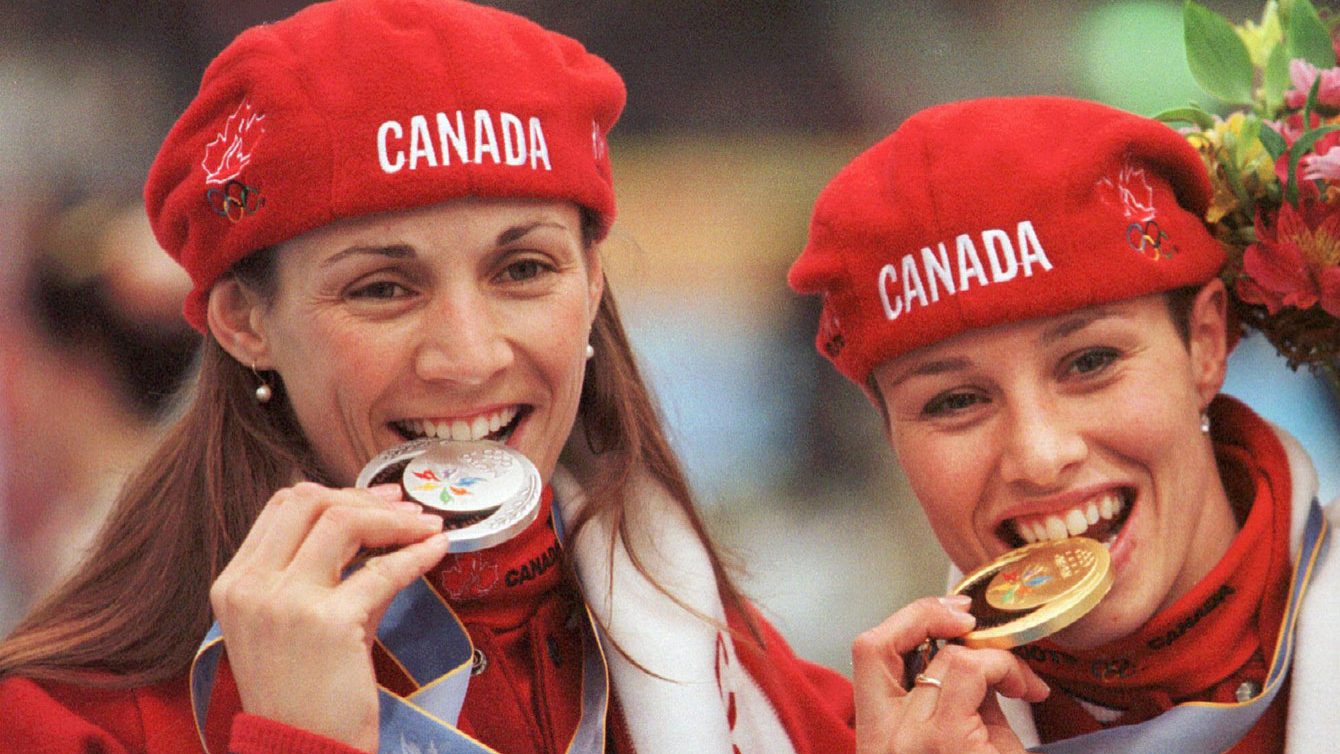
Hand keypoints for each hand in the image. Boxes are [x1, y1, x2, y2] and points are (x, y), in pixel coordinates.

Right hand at [210, 482, 450, 751]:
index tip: (378, 498)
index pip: (282, 507)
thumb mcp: (305, 623)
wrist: (303, 753)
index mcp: (235, 583)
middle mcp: (250, 586)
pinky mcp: (326, 622)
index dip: (337, 492)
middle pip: (310, 502)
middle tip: (408, 508)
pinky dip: (417, 554)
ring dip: (396, 519)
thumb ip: (334, 573)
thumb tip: (386, 526)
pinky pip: (382, 570)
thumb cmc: (307, 694)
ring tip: (428, 527)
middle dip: (366, 498)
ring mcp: (284, 602)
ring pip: (343, 521)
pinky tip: (438, 549)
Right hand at [852, 595, 1049, 753]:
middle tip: (967, 618)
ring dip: (991, 656)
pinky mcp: (945, 741)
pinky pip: (971, 672)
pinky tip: (1027, 688)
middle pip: (876, 643)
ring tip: (1019, 679)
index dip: (910, 624)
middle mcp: (882, 736)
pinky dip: (1005, 669)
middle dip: (922, 613)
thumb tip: (978, 662)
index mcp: (876, 736)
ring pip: (944, 657)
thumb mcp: (960, 747)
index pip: (869, 654)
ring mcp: (909, 739)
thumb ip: (957, 704)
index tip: (953, 626)